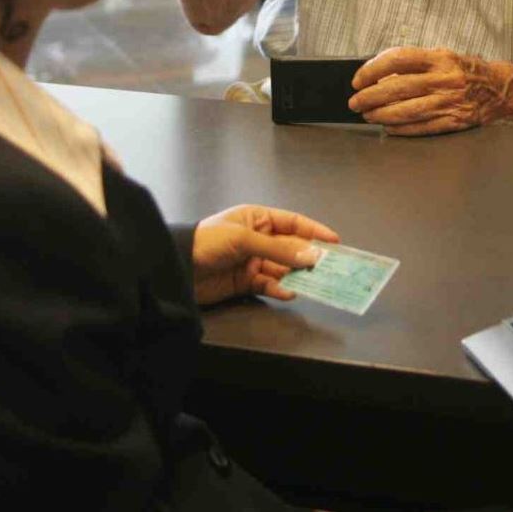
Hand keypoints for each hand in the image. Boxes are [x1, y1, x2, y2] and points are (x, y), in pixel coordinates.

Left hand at [191, 203, 339, 306]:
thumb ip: (279, 249)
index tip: (334, 242)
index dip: (314, 231)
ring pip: (283, 268)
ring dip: (298, 275)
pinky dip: (280, 289)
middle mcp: (257, 239)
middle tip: (330, 267)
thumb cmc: (208, 242)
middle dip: (308, 257)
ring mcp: (252, 261)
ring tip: (315, 282)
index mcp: (257, 219)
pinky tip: (290, 293)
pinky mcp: (246, 282)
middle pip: (291, 248)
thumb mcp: (244, 239)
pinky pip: (270, 285)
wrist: (178, 267)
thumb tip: (311, 255)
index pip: (292, 222)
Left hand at [348, 47, 509, 135]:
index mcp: (440, 59)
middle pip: (397, 88)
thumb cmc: (467, 71)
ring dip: (381, 114)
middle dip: (370, 97)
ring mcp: (448, 102)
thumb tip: (381, 75)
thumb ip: (416, 63)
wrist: (500, 89)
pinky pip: (420, 127)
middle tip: (355, 101)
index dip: (373, 70)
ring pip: (405, 111)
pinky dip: (400, 128)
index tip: (359, 79)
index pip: (398, 60)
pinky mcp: (452, 121)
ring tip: (368, 115)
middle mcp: (444, 80)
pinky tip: (388, 127)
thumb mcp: (444, 56)